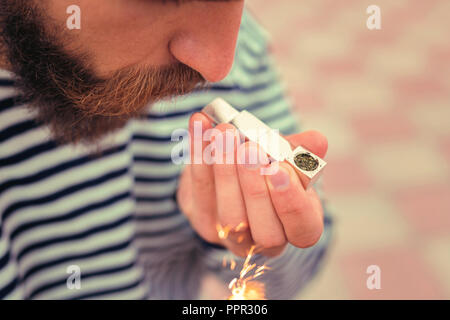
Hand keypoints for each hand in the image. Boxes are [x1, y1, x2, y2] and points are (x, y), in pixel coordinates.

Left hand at [177, 112, 327, 257]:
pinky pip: (199, 191)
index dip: (293, 203)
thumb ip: (300, 151)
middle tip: (250, 149)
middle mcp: (265, 239)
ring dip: (225, 171)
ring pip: (230, 216)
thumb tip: (318, 141)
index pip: (303, 229)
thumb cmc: (268, 166)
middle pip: (265, 232)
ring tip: (225, 133)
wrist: (232, 170)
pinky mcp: (202, 219)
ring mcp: (231, 235)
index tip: (280, 168)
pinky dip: (199, 154)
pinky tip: (201, 124)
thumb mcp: (288, 157)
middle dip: (256, 189)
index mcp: (296, 226)